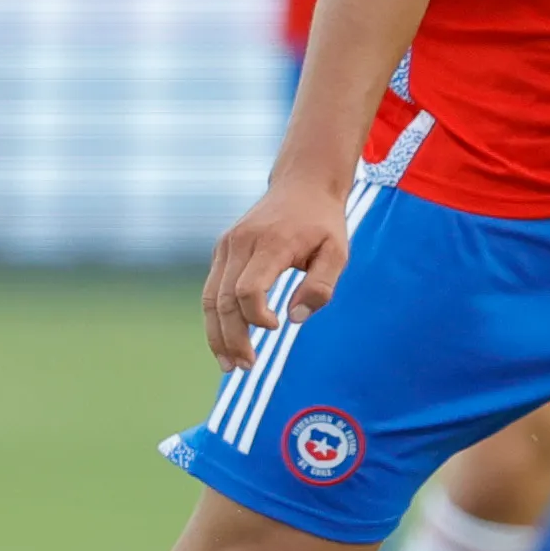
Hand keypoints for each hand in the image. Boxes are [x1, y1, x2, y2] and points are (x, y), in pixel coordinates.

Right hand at [201, 178, 351, 370]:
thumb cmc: (324, 223)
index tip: (276, 328)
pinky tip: (225, 341)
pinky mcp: (222, 250)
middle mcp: (241, 243)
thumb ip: (321, 286)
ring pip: (211, 298)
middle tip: (246, 366)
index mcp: (270, 243)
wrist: (303, 184)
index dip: (256, 316)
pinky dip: (215, 318)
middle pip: (224, 299)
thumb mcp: (338, 252)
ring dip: (216, 334)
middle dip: (232, 337)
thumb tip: (296, 318)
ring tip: (229, 365)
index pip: (248, 288)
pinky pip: (212, 289)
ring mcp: (226, 245)